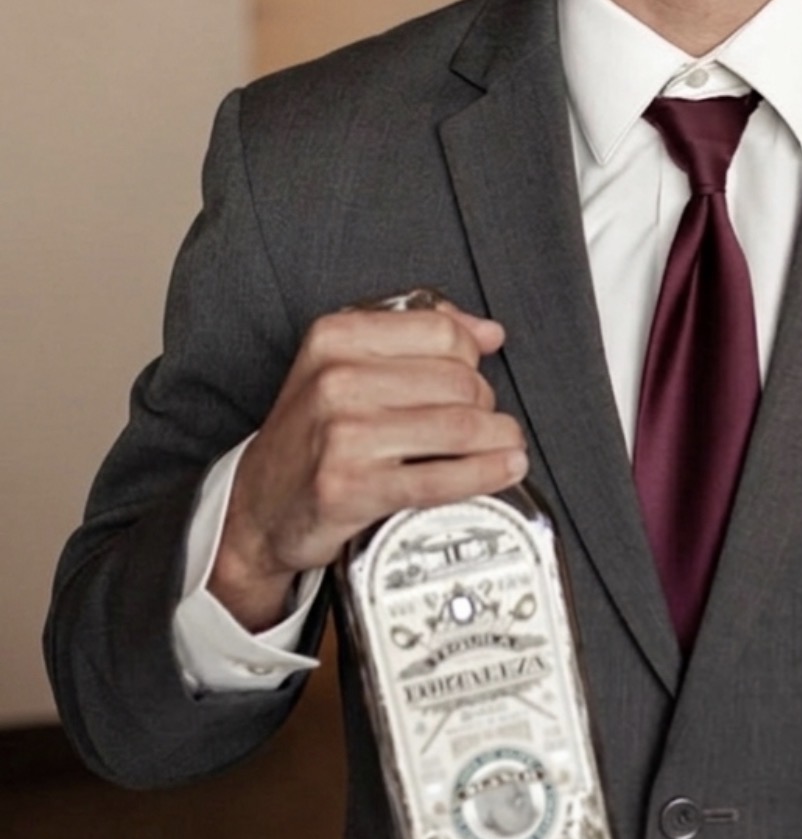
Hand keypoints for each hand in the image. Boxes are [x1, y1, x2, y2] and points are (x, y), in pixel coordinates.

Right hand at [210, 301, 525, 630]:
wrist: (256, 507)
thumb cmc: (310, 434)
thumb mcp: (344, 365)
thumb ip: (416, 337)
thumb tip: (488, 332)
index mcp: (336, 337)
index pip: (442, 331)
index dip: (472, 357)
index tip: (474, 377)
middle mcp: (336, 379)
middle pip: (458, 380)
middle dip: (485, 404)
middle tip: (484, 424)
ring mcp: (343, 434)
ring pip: (459, 426)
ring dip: (499, 439)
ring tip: (507, 446)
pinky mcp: (352, 487)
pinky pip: (441, 477)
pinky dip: (485, 474)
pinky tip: (504, 469)